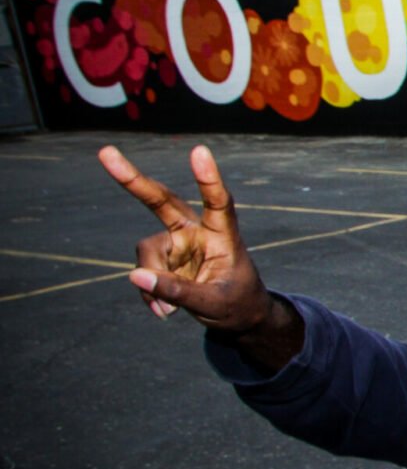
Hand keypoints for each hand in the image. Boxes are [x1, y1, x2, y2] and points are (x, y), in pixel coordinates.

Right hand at [98, 144, 274, 332]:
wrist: (238, 317)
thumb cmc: (237, 305)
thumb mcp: (212, 304)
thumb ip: (177, 291)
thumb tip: (134, 275)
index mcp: (223, 235)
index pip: (218, 202)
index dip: (208, 178)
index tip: (199, 151)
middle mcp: (197, 231)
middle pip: (162, 201)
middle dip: (133, 180)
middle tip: (105, 153)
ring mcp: (177, 243)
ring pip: (147, 251)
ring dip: (151, 282)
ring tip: (168, 310)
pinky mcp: (163, 258)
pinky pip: (143, 271)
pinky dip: (149, 291)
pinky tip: (164, 310)